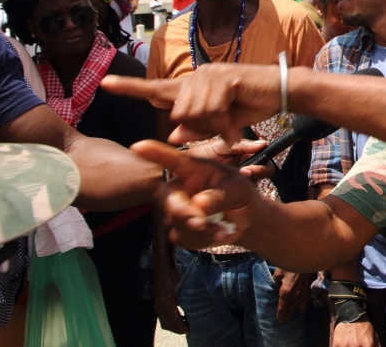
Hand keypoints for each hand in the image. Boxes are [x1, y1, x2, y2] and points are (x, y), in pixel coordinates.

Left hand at [102, 64, 284, 143]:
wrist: (281, 93)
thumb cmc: (251, 106)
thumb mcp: (220, 124)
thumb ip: (196, 128)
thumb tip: (173, 135)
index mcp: (192, 87)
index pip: (157, 87)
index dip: (130, 87)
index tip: (105, 84)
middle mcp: (197, 76)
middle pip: (178, 113)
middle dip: (199, 128)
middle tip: (222, 129)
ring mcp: (209, 74)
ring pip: (193, 113)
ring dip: (214, 127)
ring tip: (232, 125)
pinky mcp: (224, 78)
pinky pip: (212, 110)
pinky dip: (224, 125)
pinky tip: (236, 124)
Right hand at [132, 140, 266, 249]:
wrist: (247, 218)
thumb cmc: (241, 194)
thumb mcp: (239, 189)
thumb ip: (221, 195)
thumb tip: (199, 204)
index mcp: (194, 169)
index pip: (172, 159)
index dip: (155, 153)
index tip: (138, 146)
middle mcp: (181, 187)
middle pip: (169, 199)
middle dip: (183, 212)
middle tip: (201, 222)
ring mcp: (177, 209)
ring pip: (176, 222)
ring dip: (200, 229)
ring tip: (223, 229)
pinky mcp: (179, 229)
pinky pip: (183, 237)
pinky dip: (202, 239)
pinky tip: (217, 233)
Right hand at [153, 247, 187, 333]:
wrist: (162, 261)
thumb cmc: (174, 269)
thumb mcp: (183, 281)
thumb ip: (190, 293)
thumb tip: (201, 302)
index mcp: (166, 302)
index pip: (174, 320)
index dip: (181, 327)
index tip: (190, 331)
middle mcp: (160, 305)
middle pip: (168, 324)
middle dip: (178, 329)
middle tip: (190, 330)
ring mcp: (157, 304)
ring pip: (164, 321)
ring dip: (174, 325)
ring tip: (186, 325)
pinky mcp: (158, 301)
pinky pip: (163, 316)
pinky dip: (171, 320)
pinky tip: (181, 317)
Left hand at [274, 269, 311, 321]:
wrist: (305, 259)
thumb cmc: (290, 264)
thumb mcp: (278, 272)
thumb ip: (277, 279)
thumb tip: (278, 282)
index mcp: (285, 292)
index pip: (282, 307)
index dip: (280, 314)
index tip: (279, 320)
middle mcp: (295, 295)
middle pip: (291, 309)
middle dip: (288, 315)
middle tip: (285, 319)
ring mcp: (304, 293)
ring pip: (301, 306)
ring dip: (298, 310)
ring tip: (296, 311)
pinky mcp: (310, 288)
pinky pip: (308, 300)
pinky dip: (306, 302)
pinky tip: (305, 302)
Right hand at [333, 319, 380, 346]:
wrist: (351, 314)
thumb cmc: (363, 326)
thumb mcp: (374, 335)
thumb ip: (378, 346)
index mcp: (368, 344)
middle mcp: (357, 345)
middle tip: (356, 345)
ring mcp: (346, 345)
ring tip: (350, 344)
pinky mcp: (336, 344)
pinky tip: (343, 345)